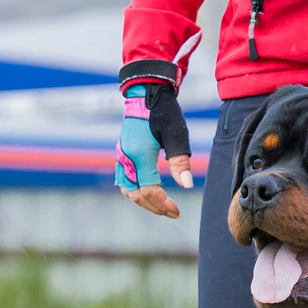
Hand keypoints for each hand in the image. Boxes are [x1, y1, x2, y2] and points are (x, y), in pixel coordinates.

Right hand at [114, 75, 192, 219]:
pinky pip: (123, 180)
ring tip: (161, 206)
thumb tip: (186, 186)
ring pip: (127, 189)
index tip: (178, 211)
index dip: (164, 204)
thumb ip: (180, 162)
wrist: (146, 94)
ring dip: (144, 201)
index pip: (150, 190)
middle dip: (155, 207)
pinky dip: (135, 191)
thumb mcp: (177, 135)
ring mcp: (121, 156)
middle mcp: (126, 158)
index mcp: (139, 155)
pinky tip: (149, 192)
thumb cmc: (164, 113)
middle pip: (136, 194)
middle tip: (173, 213)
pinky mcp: (121, 153)